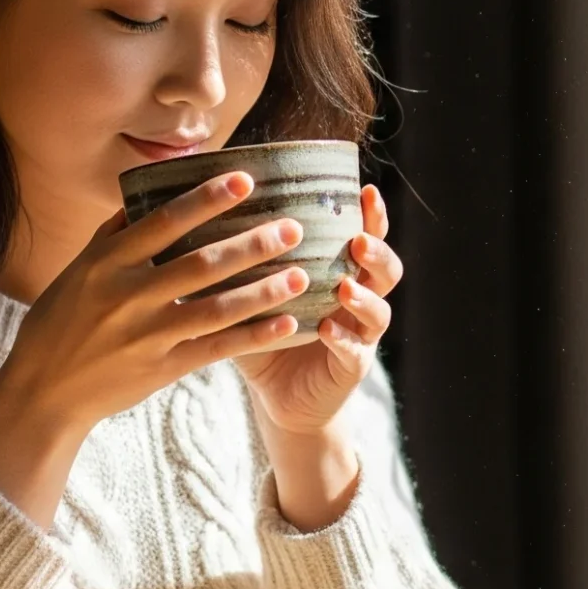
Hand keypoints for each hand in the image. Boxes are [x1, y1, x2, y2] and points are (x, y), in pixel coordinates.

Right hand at [0, 172, 310, 520]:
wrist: (43, 392)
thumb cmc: (60, 323)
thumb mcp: (77, 272)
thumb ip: (113, 235)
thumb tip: (144, 193)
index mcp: (105, 264)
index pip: (162, 222)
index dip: (205, 199)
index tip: (245, 180)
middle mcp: (127, 296)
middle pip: (200, 264)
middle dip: (251, 244)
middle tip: (293, 226)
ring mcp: (146, 336)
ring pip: (216, 309)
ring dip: (263, 291)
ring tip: (301, 273)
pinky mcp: (161, 369)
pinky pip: (216, 350)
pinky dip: (253, 336)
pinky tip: (287, 324)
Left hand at [237, 184, 402, 434]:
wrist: (279, 398)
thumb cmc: (266, 337)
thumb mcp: (255, 295)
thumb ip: (245, 263)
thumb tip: (200, 218)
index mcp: (342, 275)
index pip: (367, 237)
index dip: (372, 215)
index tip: (364, 190)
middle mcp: (359, 302)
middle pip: (387, 270)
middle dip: (377, 251)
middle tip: (358, 240)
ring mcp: (360, 336)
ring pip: (380, 310)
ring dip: (364, 296)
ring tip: (344, 286)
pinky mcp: (351, 368)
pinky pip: (354, 351)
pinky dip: (342, 339)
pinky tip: (326, 329)